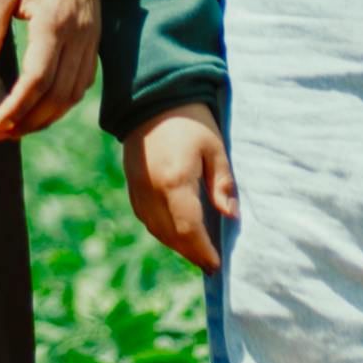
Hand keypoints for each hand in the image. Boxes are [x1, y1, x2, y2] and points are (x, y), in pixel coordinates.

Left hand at [0, 0, 97, 142]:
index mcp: (55, 21)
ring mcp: (92, 37)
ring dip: (47, 117)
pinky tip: (43, 107)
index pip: (37, 80)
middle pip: (59, 95)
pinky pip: (84, 81)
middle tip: (1, 133)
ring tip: (18, 127)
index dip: (16, 108)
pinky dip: (63, 101)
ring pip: (74, 93)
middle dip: (30, 121)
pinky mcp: (95, 36)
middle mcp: (80, 34)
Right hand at [124, 105, 237, 269]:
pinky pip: (146, 219)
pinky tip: (177, 233)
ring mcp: (138, 189)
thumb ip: (222, 183)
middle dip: (192, 253)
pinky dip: (162, 231)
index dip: (203, 250)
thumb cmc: (190, 120)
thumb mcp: (215, 148)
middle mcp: (152, 191)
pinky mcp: (132, 185)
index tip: (217, 265)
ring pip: (156, 230)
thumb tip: (231, 216)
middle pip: (172, 235)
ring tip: (197, 253)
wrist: (152, 98)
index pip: (189, 229)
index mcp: (175, 181)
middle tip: (210, 264)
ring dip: (177, 245)